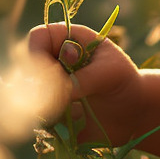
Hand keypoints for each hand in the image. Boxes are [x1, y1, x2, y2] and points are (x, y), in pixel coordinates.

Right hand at [27, 23, 144, 143]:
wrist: (133, 112)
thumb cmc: (124, 81)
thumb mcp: (111, 72)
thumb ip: (85, 77)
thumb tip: (61, 89)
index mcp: (67, 39)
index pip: (38, 37)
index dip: (38, 53)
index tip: (53, 71)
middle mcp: (52, 61)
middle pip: (27, 66)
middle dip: (43, 84)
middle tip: (66, 96)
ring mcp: (48, 87)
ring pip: (30, 95)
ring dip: (52, 105)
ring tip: (79, 110)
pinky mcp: (49, 111)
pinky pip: (39, 116)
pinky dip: (55, 121)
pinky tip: (77, 120)